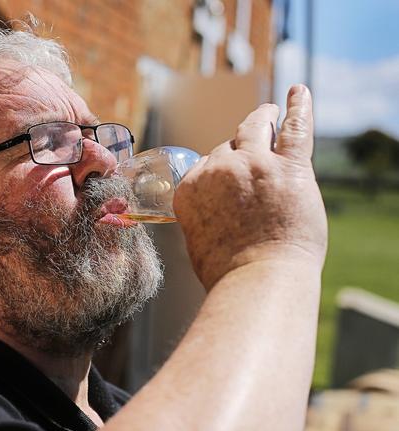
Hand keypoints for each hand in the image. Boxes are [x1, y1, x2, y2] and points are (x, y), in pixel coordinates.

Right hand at [173, 85, 327, 289]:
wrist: (258, 280)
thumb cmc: (229, 273)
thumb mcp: (198, 242)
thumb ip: (202, 216)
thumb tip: (213, 213)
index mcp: (190, 190)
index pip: (204, 165)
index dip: (218, 170)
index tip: (226, 174)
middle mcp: (217, 170)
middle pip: (227, 147)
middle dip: (237, 150)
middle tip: (251, 145)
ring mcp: (253, 164)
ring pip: (254, 127)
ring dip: (261, 117)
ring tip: (269, 111)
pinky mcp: (289, 166)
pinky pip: (294, 127)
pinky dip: (299, 106)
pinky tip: (299, 91)